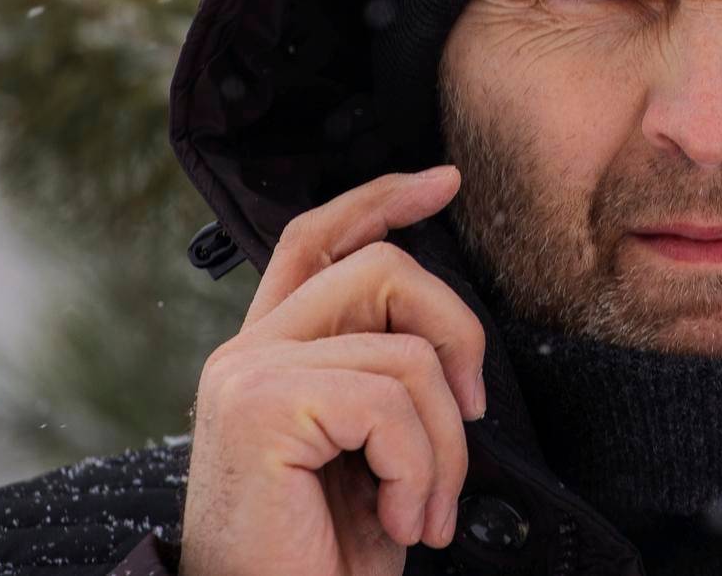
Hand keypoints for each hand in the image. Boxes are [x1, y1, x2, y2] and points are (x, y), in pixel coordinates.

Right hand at [179, 166, 485, 575]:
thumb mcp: (369, 452)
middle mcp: (248, 354)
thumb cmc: (323, 558)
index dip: (382, 198)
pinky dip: (420, 469)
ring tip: (423, 509)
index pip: (320, 239)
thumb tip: (450, 337)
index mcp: (271, 354)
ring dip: (444, 445)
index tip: (443, 182)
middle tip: (473, 421)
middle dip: (458, 335)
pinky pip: (390, 403)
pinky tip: (400, 520)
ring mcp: (249, 376)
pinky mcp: (262, 408)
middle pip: (383, 270)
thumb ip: (385, 378)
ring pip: (406, 351)